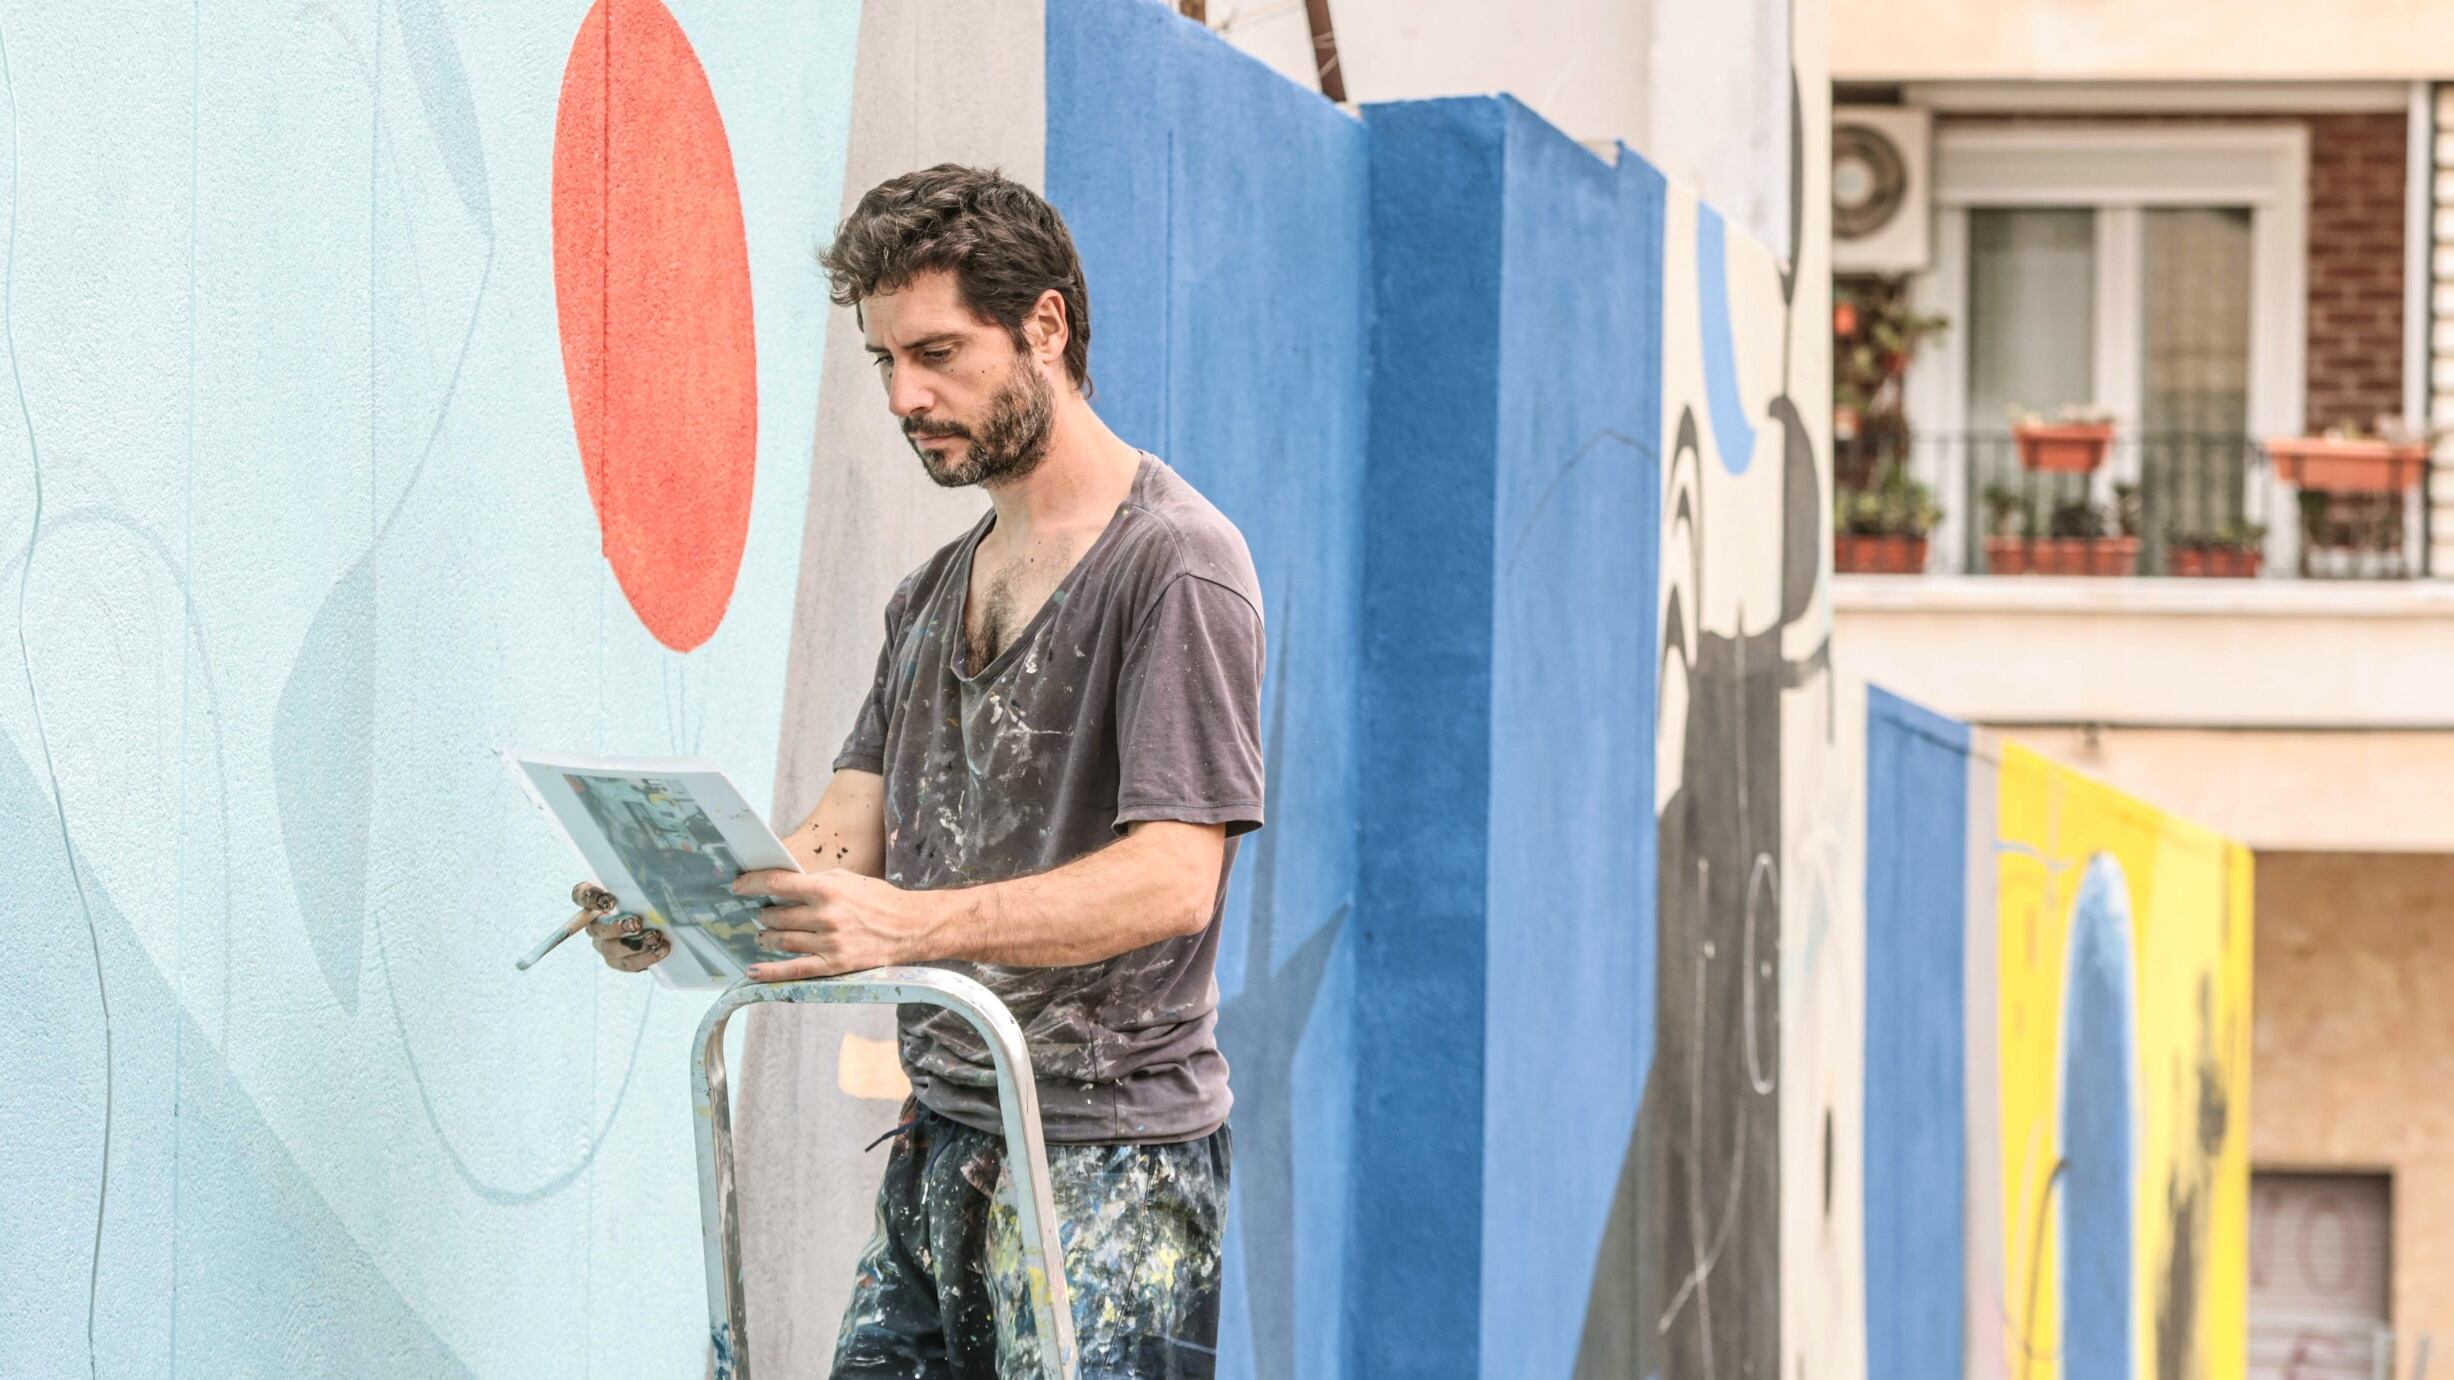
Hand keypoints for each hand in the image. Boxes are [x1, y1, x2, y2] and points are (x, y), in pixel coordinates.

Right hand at [561, 881, 667, 973]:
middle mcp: (594, 924)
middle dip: (617, 928)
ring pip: (612, 950)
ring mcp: (604, 944)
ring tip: (656, 938)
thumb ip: (639, 881)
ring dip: (635, 946)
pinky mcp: (618, 960)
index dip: (591, 898)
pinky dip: (646, 958)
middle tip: (636, 923)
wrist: (657, 922)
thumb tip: (655, 870)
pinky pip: (627, 964)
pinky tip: (662, 949)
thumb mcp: (641, 885)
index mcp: (594, 901)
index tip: (610, 900)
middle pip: (596, 929)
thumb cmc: (645, 898)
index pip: (581, 895)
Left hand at [732, 868, 939, 981]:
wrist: (909, 927)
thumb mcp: (847, 880)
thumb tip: (783, 884)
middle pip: (777, 915)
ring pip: (782, 940)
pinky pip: (795, 970)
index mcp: (828, 889)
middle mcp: (825, 916)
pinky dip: (771, 972)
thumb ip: (815, 882)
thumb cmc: (878, 900)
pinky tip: (753, 971)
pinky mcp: (834, 965)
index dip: (752, 883)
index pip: (778, 883)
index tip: (738, 885)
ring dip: (766, 936)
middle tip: (761, 913)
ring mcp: (829, 943)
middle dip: (763, 913)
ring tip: (762, 934)